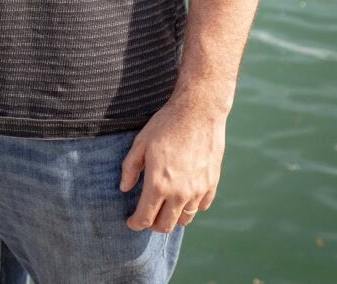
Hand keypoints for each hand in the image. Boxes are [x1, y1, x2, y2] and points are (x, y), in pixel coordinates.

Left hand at [119, 93, 226, 232]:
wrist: (198, 111)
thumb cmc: (166, 124)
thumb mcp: (141, 142)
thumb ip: (130, 168)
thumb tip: (124, 188)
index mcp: (158, 184)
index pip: (145, 217)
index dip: (135, 223)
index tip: (131, 222)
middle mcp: (179, 193)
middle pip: (165, 225)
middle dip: (153, 225)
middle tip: (146, 216)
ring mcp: (198, 190)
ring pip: (185, 219)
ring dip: (173, 217)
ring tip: (165, 207)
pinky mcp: (212, 184)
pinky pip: (201, 207)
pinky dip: (191, 206)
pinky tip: (184, 196)